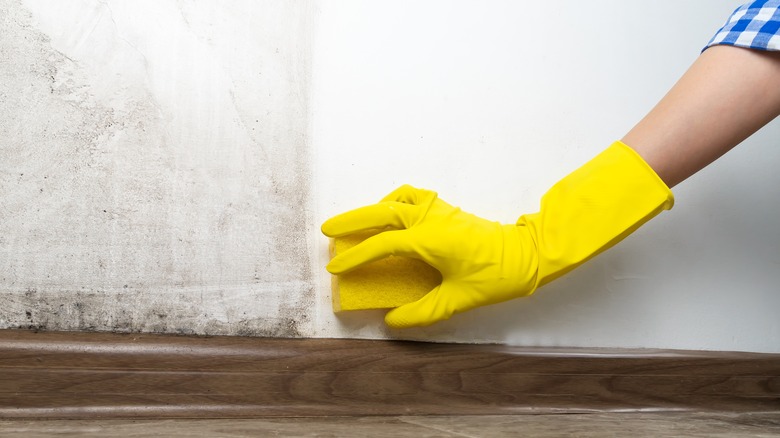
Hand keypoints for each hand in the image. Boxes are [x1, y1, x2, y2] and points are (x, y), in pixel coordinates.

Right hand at [322, 142, 673, 328]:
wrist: (527, 255)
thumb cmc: (496, 276)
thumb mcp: (458, 300)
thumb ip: (423, 311)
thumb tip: (393, 321)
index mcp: (429, 240)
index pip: (382, 245)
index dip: (356, 257)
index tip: (335, 267)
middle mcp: (431, 220)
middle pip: (381, 212)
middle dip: (352, 220)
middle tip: (327, 229)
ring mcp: (440, 211)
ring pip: (397, 199)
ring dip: (373, 207)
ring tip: (357, 222)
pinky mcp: (448, 210)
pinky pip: (415, 196)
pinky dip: (397, 199)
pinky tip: (392, 213)